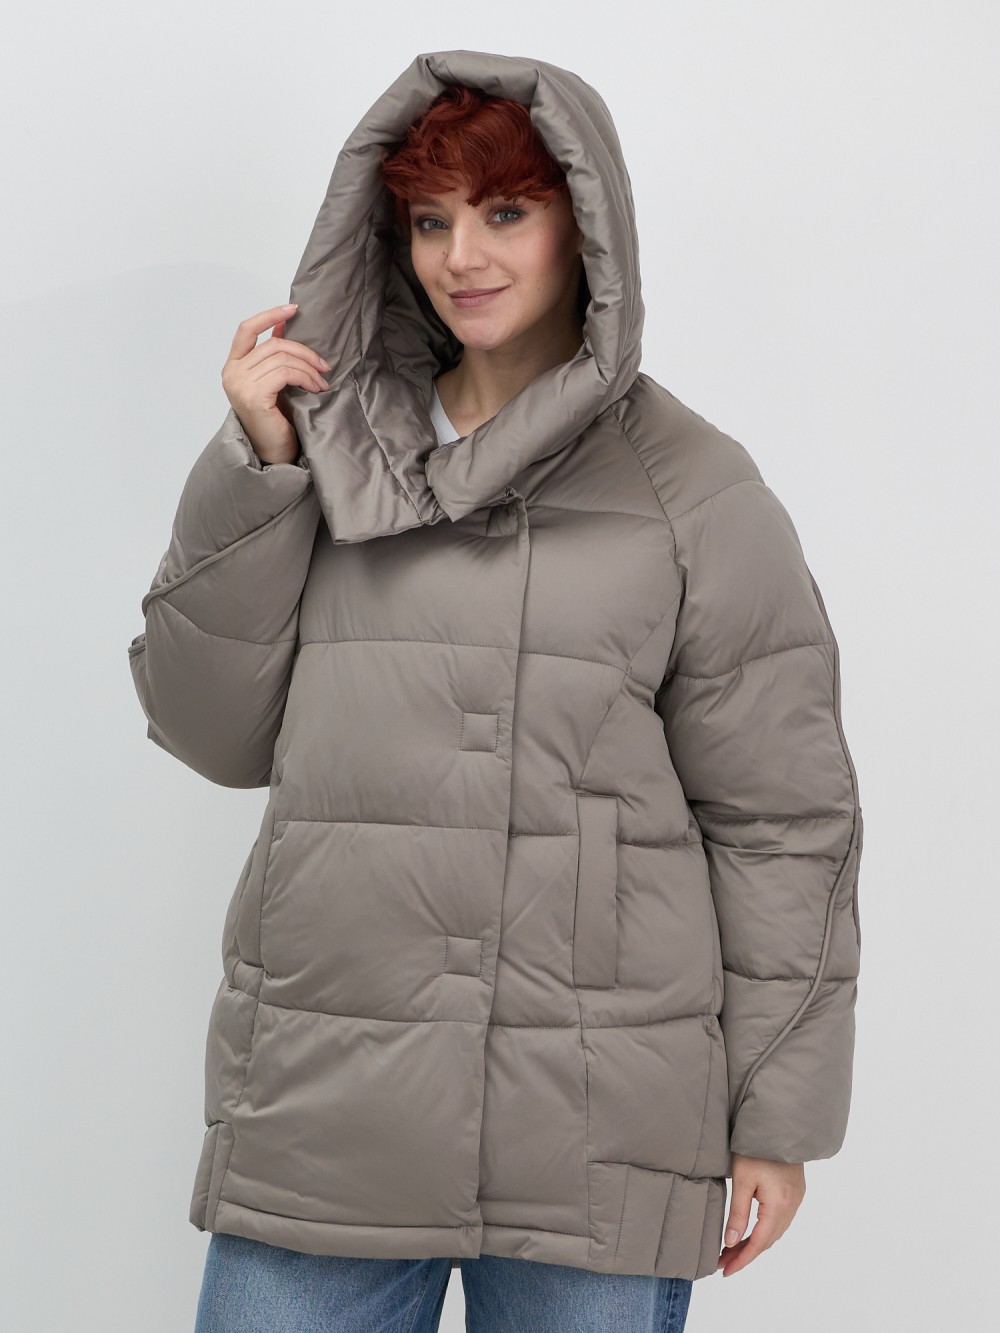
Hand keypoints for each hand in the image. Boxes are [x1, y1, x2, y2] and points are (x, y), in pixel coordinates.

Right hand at [221, 303, 331, 464]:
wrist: (274, 453)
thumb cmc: (275, 420)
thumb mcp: (274, 381)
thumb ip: (273, 355)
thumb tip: (284, 327)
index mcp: (233, 366)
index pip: (246, 329)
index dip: (270, 315)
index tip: (293, 309)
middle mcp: (232, 373)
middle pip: (273, 344)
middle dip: (304, 351)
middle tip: (324, 366)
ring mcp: (240, 384)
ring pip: (282, 358)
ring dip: (309, 368)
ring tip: (322, 382)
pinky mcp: (254, 396)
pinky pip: (286, 373)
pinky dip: (306, 377)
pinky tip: (316, 388)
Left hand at [717, 1154, 805, 1276]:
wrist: (779, 1124)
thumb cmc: (757, 1148)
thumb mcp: (742, 1180)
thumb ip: (738, 1213)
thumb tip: (731, 1242)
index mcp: (779, 1206)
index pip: (759, 1243)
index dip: (741, 1260)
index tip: (724, 1271)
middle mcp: (792, 1206)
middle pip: (767, 1240)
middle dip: (745, 1253)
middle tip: (722, 1262)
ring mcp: (796, 1199)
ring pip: (775, 1232)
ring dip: (755, 1242)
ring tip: (732, 1249)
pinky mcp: (795, 1191)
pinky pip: (780, 1220)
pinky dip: (764, 1230)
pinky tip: (751, 1231)